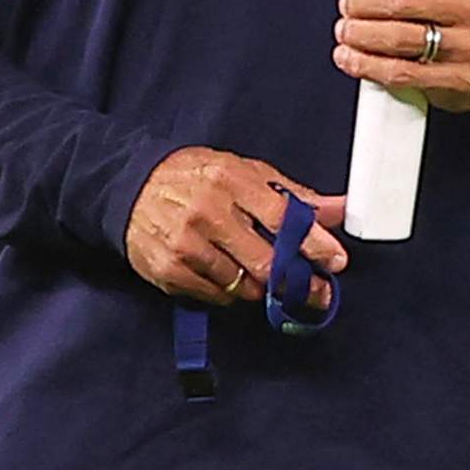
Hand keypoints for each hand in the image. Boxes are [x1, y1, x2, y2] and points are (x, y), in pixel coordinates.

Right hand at [123, 146, 347, 306]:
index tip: (335, 260)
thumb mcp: (244, 173)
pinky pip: (217, 296)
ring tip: (255, 269)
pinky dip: (229, 291)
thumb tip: (340, 209)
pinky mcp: (169, 270)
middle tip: (315, 290)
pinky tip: (225, 272)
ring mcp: (186, 244)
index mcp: (230, 180)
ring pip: (243, 285)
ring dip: (259, 285)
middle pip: (265, 261)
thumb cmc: (194, 178)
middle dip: (296, 280)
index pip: (282, 217)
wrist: (129, 188)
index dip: (314, 243)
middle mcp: (207, 212)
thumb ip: (292, 195)